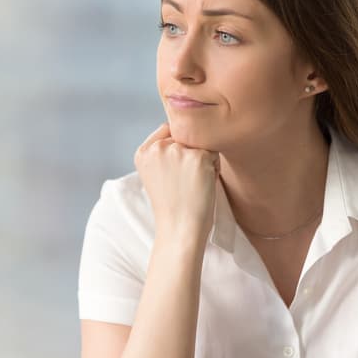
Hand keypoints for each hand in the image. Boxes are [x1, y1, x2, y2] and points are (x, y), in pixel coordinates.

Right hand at [134, 123, 219, 242]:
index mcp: (143, 152)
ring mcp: (177, 150)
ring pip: (200, 143)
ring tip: (193, 183)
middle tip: (185, 181)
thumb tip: (184, 128)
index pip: (168, 130)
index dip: (179, 148)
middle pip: (185, 136)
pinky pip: (214, 153)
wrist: (180, 228)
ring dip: (203, 160)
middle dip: (191, 153)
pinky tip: (203, 184)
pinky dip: (213, 168)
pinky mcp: (197, 157)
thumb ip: (162, 151)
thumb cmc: (173, 205)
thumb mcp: (156, 174)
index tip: (176, 173)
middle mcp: (157, 148)